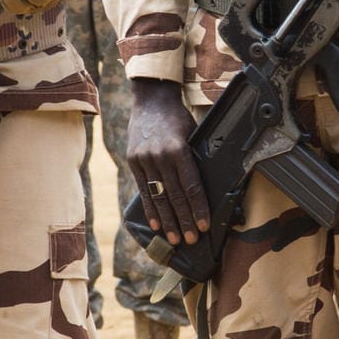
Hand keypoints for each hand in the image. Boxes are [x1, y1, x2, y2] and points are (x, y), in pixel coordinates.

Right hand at [126, 79, 207, 246]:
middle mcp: (160, 156)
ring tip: (175, 238)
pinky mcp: (133, 161)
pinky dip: (150, 209)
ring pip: (158, 196)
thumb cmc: (178, 117)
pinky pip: (143, 190)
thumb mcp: (192, 134)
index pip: (191, 186)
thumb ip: (194, 159)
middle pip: (175, 195)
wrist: (151, 99)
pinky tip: (156, 225)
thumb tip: (204, 188)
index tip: (204, 225)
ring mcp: (144, 160)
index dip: (198, 208)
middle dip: (184, 220)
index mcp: (179, 149)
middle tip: (192, 240)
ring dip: (168, 221)